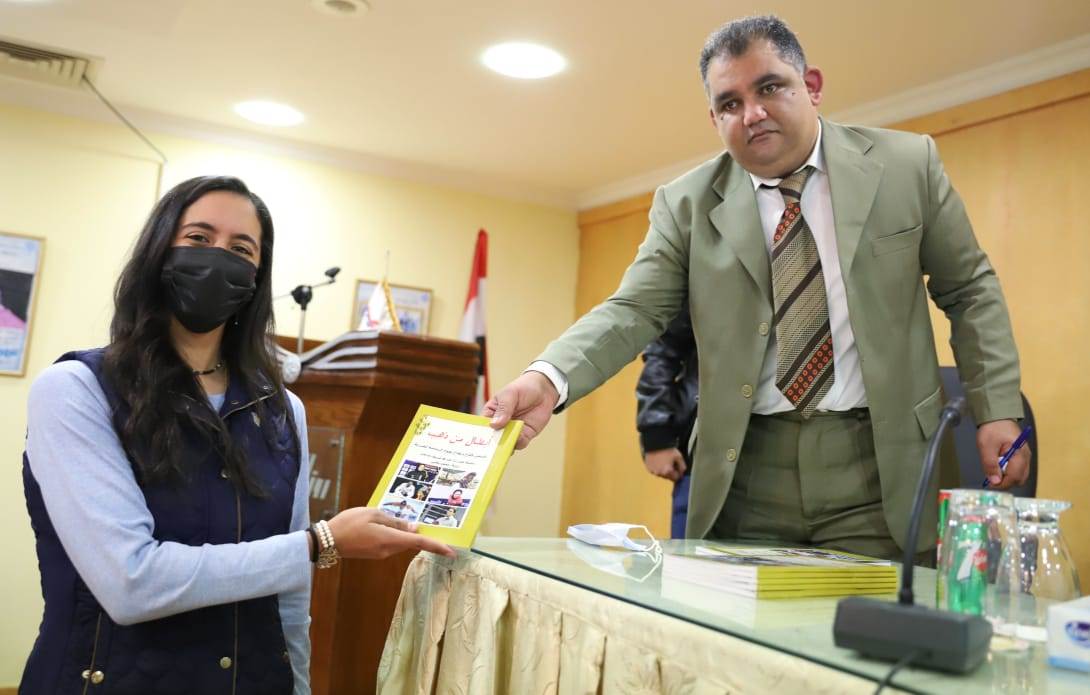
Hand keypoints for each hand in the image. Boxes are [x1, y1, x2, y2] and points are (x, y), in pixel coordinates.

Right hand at [326, 507, 455, 558]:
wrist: (327, 541)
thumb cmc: (349, 523)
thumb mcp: (373, 514)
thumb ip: (394, 521)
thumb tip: (413, 528)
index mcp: (389, 539)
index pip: (419, 543)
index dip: (437, 547)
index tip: (452, 552)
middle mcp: (388, 550)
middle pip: (410, 542)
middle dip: (419, 534)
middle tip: (427, 521)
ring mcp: (381, 554)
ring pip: (401, 543)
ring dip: (404, 533)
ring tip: (396, 518)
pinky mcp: (374, 554)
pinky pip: (391, 544)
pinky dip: (394, 536)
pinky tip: (385, 525)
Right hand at [483, 371, 559, 448]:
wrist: (544, 390)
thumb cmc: (522, 388)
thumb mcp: (510, 394)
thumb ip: (503, 409)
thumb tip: (494, 425)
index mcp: (490, 413)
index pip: (482, 425)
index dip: (479, 433)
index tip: (479, 440)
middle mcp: (499, 425)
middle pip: (493, 438)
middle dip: (492, 444)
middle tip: (491, 447)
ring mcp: (512, 431)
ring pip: (505, 443)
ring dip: (505, 445)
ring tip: (505, 444)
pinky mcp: (524, 435)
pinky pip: (519, 443)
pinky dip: (518, 443)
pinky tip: (518, 438)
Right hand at [644, 448, 686, 481]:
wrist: (655, 443)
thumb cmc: (668, 450)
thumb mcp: (679, 457)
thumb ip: (682, 467)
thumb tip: (682, 473)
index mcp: (668, 471)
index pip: (676, 478)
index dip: (678, 473)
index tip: (678, 468)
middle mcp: (660, 473)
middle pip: (668, 477)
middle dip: (671, 472)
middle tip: (671, 463)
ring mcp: (653, 471)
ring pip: (661, 474)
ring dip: (663, 470)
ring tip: (664, 461)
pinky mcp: (648, 468)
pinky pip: (655, 471)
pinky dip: (657, 468)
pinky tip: (658, 461)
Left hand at [976, 419, 1030, 489]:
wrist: (998, 415)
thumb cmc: (992, 429)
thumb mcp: (986, 446)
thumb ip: (990, 464)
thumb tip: (995, 482)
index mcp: (1019, 454)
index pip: (1015, 477)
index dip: (1002, 484)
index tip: (989, 484)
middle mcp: (1026, 457)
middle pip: (1019, 479)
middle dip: (1006, 481)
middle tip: (991, 476)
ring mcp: (1025, 456)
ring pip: (1019, 475)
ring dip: (1006, 476)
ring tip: (993, 468)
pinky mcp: (1021, 455)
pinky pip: (1017, 469)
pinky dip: (1008, 471)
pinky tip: (998, 464)